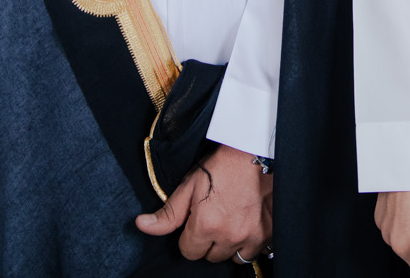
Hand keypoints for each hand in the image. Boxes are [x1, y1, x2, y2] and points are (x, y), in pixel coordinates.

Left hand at [136, 144, 272, 263]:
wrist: (256, 152)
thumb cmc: (222, 166)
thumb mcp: (189, 186)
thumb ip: (168, 213)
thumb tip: (142, 225)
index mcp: (206, 225)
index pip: (189, 252)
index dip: (189, 237)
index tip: (197, 221)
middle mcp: (228, 235)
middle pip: (211, 256)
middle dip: (209, 241)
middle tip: (215, 217)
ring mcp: (251, 236)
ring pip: (233, 258)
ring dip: (229, 245)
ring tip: (231, 222)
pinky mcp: (268, 234)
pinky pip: (254, 252)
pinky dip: (249, 243)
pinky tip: (247, 225)